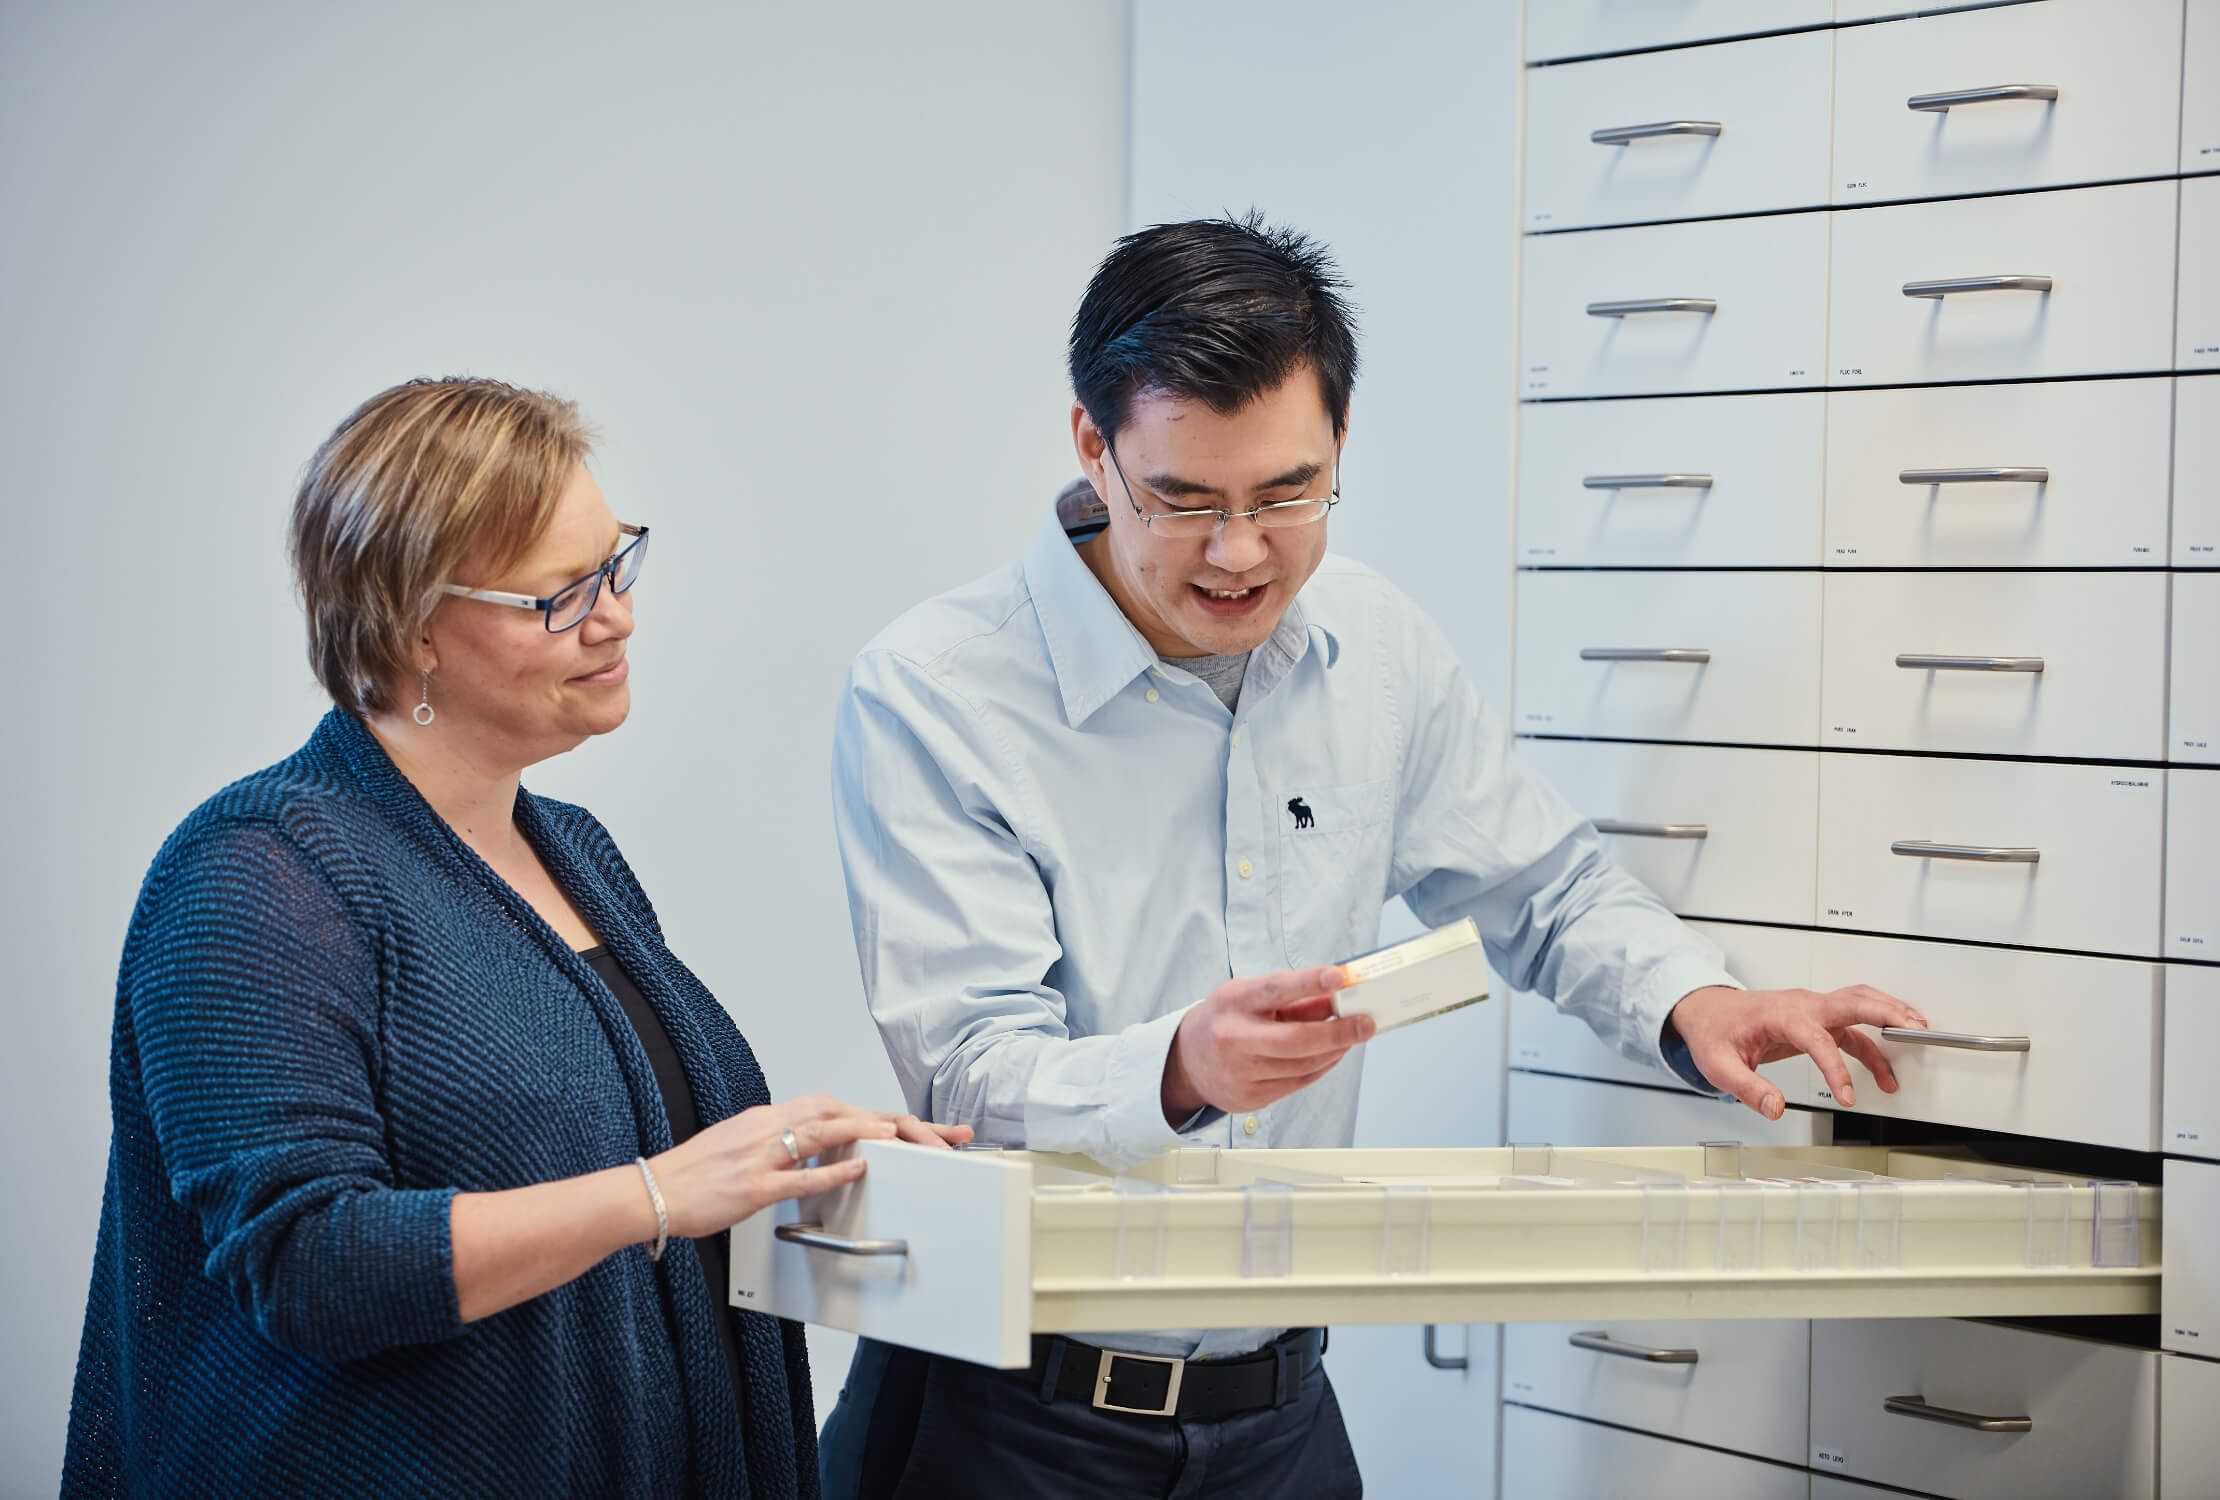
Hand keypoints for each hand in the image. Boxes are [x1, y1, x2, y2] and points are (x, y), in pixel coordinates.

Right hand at [649, 1095, 963, 1238]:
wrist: (650, 1193)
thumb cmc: (691, 1175)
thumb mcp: (738, 1146)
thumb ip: (774, 1142)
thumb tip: (805, 1146)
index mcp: (765, 1119)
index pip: (829, 1106)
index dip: (871, 1112)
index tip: (905, 1123)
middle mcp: (766, 1128)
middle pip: (837, 1112)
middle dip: (888, 1120)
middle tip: (928, 1133)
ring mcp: (759, 1156)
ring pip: (821, 1132)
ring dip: (867, 1131)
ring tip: (904, 1137)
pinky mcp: (751, 1187)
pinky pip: (798, 1175)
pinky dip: (832, 1170)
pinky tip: (858, 1168)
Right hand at [1162, 965, 1368, 1122]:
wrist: (1187, 1061)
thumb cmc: (1226, 1020)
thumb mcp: (1250, 997)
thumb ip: (1292, 998)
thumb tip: (1337, 994)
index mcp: (1232, 1003)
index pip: (1275, 989)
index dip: (1308, 982)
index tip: (1339, 975)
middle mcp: (1234, 1038)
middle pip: (1296, 1040)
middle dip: (1338, 1032)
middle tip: (1366, 1023)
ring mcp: (1241, 1072)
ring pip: (1304, 1064)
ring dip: (1335, 1050)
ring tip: (1353, 1036)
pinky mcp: (1251, 1097)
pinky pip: (1299, 1082)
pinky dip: (1322, 1066)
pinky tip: (1332, 1054)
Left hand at [1667, 984, 1929, 1120]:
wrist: (1709, 1011)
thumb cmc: (1715, 1032)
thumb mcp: (1719, 1065)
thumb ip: (1748, 1088)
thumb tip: (1776, 1108)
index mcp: (1779, 1014)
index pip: (1816, 1038)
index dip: (1836, 1069)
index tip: (1848, 1098)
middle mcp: (1801, 1005)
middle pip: (1851, 1001)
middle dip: (1885, 1012)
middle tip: (1914, 1029)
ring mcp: (1812, 1009)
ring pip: (1859, 1003)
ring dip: (1889, 1016)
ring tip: (1918, 1035)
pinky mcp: (1817, 1020)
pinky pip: (1854, 1026)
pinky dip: (1875, 1042)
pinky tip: (1888, 1069)